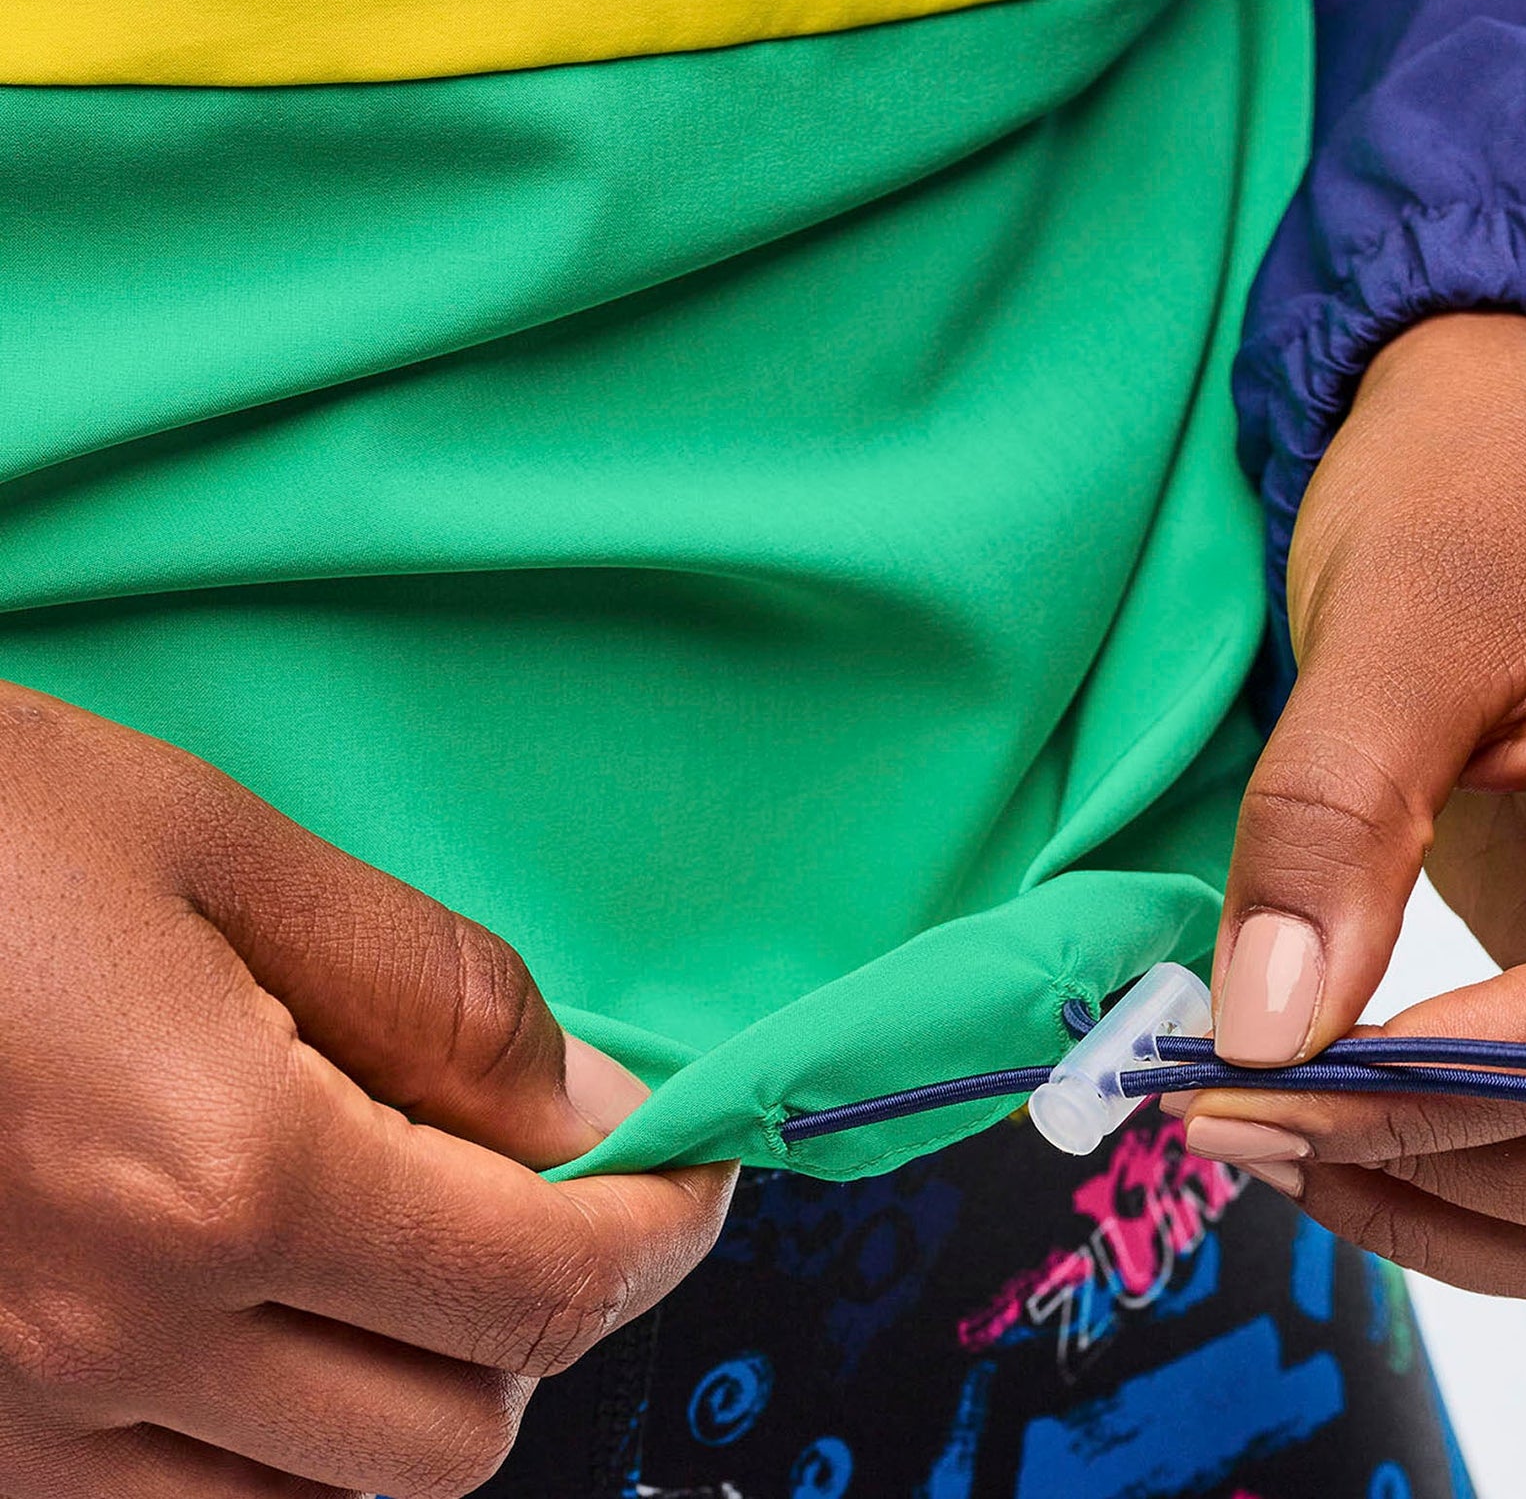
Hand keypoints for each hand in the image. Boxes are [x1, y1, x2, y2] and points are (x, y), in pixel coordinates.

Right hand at [0, 687, 734, 1496]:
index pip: (537, 1280)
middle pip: (456, 1430)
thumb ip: (432, 994)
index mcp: (217, 1178)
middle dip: (549, 1309)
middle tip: (554, 1182)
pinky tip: (266, 1297)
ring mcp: (12, 1423)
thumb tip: (587, 1105)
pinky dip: (273, 1433)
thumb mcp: (222, 853)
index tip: (695, 1170)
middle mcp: (112, 1342)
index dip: (660, 1231)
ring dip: (414, 1379)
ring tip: (403, 1229)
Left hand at [1175, 314, 1525, 1316]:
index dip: (1426, 1085)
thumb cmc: (1485, 483)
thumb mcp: (1392, 622)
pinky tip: (1367, 1132)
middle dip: (1446, 1175)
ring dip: (1475, 1215)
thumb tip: (1263, 1037)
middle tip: (1245, 1130)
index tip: (1246, 1089)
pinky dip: (1506, 1185)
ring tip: (1290, 1147)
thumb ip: (1331, 821)